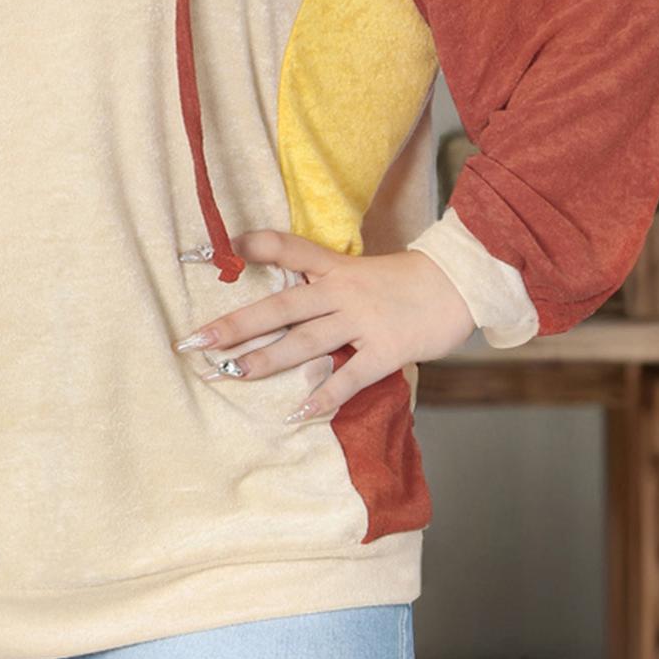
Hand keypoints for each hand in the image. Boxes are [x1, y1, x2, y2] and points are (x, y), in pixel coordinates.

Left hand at [175, 227, 477, 423]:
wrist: (462, 283)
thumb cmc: (408, 280)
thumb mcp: (360, 269)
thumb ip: (324, 280)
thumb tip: (284, 301)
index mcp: (334, 267)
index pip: (284, 247)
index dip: (247, 246)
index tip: (204, 251)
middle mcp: (341, 291)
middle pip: (280, 305)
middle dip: (236, 324)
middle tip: (195, 340)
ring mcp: (362, 321)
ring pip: (305, 341)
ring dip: (267, 360)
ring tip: (232, 375)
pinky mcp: (386, 350)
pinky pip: (350, 377)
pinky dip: (325, 396)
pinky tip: (299, 412)